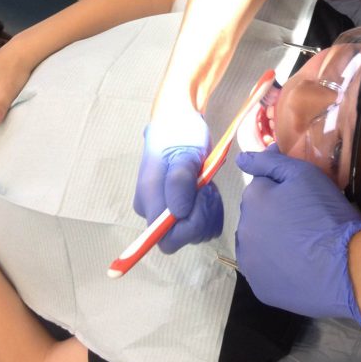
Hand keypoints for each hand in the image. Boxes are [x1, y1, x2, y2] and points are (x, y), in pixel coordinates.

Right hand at [133, 104, 222, 252]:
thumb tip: (178, 214)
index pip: (164, 238)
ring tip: (208, 185)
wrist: (180, 123)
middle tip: (208, 187)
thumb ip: (179, 181)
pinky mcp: (180, 211)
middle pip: (180, 238)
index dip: (189, 226)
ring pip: (194, 234)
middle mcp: (153, 210)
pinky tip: (210, 191)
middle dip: (202, 217)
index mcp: (148, 198)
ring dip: (209, 212)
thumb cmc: (180, 134)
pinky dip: (211, 211)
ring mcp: (166, 212)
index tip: (202, 194)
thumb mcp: (183, 152)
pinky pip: (202, 226)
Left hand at [235, 146, 360, 333]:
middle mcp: (242, 230)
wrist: (346, 267)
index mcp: (252, 200)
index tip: (305, 198)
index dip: (284, 189)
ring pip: (258, 242)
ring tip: (302, 244)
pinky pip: (265, 270)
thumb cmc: (327, 215)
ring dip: (272, 240)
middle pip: (258, 214)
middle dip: (274, 214)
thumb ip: (270, 162)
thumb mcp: (304, 175)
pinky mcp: (260, 288)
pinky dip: (276, 265)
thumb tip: (241, 157)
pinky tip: (298, 265)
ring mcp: (249, 262)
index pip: (262, 185)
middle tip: (306, 221)